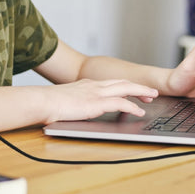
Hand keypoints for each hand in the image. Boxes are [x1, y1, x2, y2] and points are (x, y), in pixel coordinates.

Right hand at [39, 79, 157, 122]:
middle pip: (123, 82)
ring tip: (152, 97)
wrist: (42, 101)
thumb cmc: (48, 103)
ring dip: (141, 92)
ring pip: (126, 88)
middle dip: (139, 86)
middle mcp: (95, 85)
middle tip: (151, 92)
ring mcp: (97, 93)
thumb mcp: (66, 100)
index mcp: (88, 84)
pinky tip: (139, 111)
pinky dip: (132, 106)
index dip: (126, 85)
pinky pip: (121, 103)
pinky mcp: (97, 102)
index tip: (135, 89)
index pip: (112, 82)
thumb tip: (77, 110)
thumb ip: (76, 102)